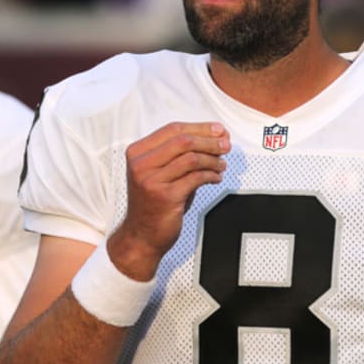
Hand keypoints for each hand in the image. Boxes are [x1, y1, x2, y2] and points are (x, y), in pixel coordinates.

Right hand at [108, 122, 228, 279]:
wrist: (142, 236)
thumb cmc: (154, 204)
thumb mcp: (161, 173)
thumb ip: (182, 155)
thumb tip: (214, 138)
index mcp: (138, 152)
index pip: (173, 129)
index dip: (200, 127)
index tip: (219, 130)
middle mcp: (141, 164)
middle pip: (183, 140)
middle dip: (210, 141)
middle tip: (225, 145)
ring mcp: (151, 180)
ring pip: (192, 158)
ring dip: (213, 160)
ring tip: (221, 165)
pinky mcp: (165, 197)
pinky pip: (196, 178)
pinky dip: (211, 176)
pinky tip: (216, 178)